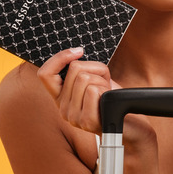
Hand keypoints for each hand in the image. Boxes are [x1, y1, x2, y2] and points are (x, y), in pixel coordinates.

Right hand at [36, 48, 152, 142]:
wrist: (127, 122)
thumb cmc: (110, 99)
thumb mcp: (95, 80)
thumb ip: (82, 68)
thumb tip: (76, 54)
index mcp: (60, 97)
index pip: (45, 74)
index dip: (59, 58)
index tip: (78, 51)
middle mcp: (62, 108)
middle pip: (74, 70)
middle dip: (95, 70)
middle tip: (103, 85)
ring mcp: (73, 117)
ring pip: (85, 78)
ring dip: (102, 81)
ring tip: (105, 94)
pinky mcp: (86, 121)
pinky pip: (92, 91)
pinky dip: (106, 90)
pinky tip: (107, 102)